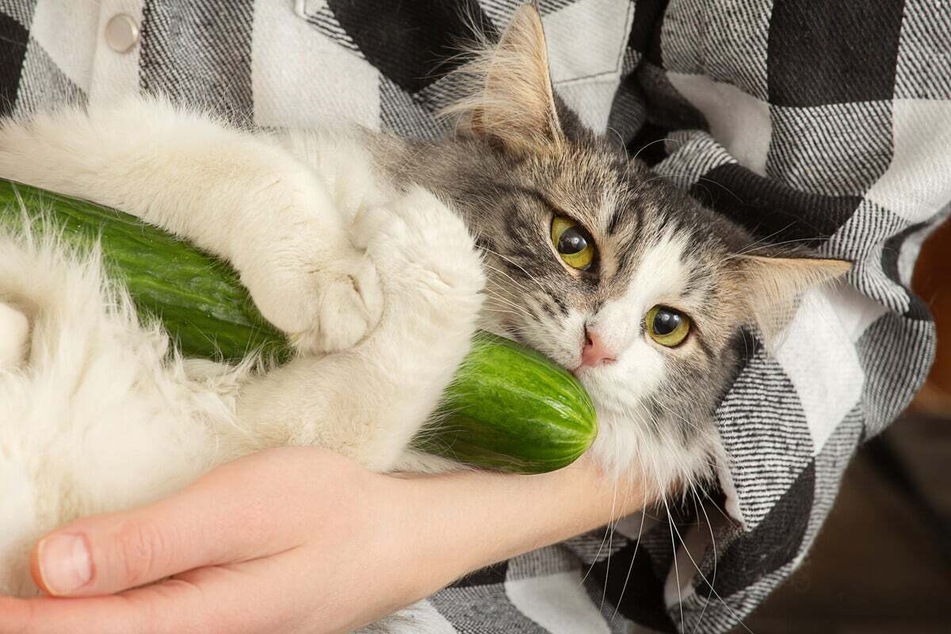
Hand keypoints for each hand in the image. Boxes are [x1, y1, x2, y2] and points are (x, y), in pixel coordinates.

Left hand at [0, 448, 425, 633]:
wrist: (398, 540)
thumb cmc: (329, 512)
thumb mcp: (241, 509)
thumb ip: (149, 542)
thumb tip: (51, 565)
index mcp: (189, 618)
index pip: (72, 629)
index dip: (15, 617)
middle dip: (37, 618)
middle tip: (3, 590)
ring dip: (67, 617)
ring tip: (29, 597)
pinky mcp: (222, 627)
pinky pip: (150, 628)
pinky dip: (104, 614)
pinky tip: (91, 598)